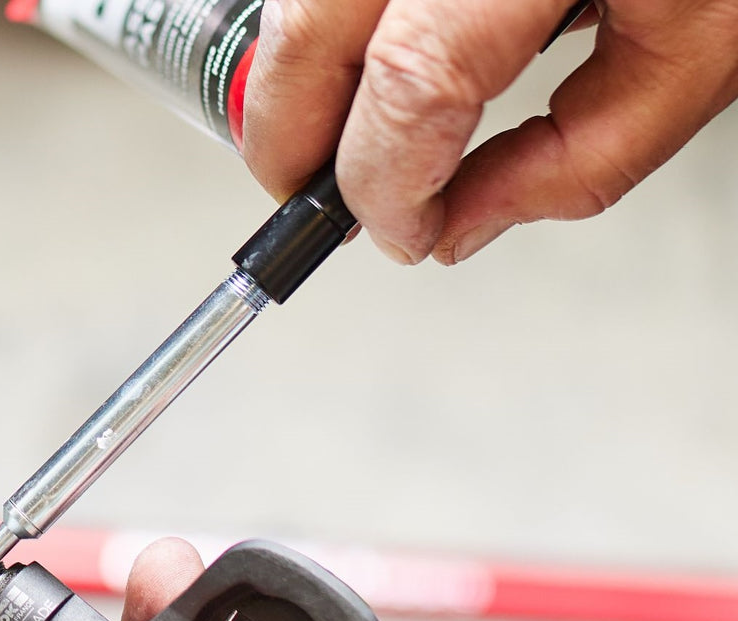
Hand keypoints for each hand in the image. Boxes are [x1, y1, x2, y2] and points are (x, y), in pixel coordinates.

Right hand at [241, 0, 737, 263]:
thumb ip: (576, 164)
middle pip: (312, 25)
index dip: (384, 183)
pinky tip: (356, 60)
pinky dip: (327, 24)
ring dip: (297, 75)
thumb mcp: (696, 56)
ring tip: (333, 131)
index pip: (412, 80)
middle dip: (288, 135)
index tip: (398, 231)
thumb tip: (458, 226)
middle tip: (306, 193)